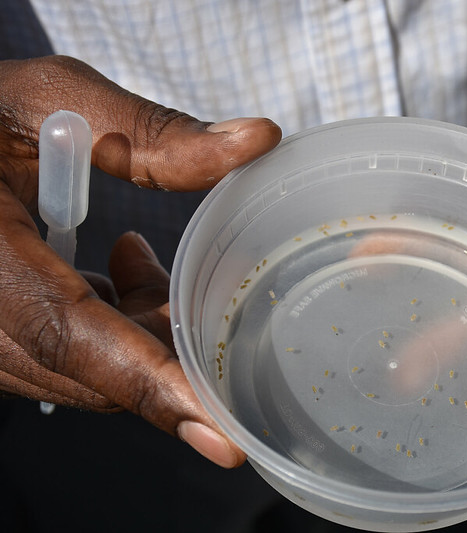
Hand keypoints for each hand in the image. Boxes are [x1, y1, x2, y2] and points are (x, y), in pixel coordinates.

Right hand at [0, 55, 281, 466]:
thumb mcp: (52, 101)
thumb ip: (152, 132)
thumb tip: (259, 139)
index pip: (69, 333)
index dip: (149, 382)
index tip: (221, 436)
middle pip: (90, 368)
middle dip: (166, 342)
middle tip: (207, 286)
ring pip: (82, 373)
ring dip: (138, 328)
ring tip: (138, 257)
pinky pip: (64, 361)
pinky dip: (111, 328)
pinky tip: (117, 269)